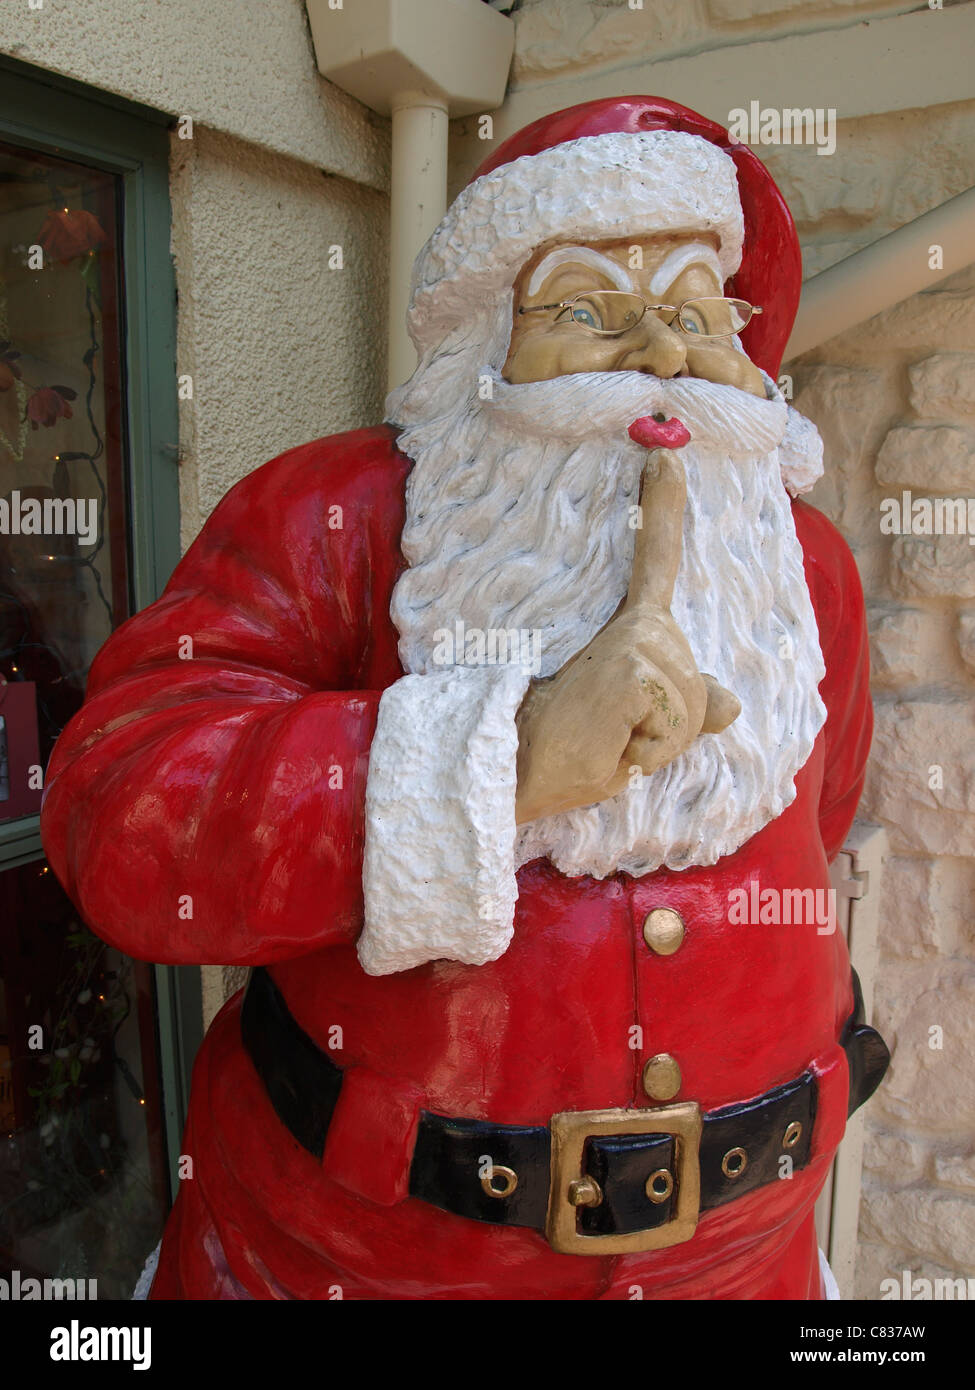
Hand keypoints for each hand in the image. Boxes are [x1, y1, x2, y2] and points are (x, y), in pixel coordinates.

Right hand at [515, 451, 739, 823]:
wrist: (518, 769)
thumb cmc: (567, 751)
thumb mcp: (635, 730)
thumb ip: (682, 708)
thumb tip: (732, 703)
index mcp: (627, 628)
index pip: (654, 564)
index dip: (663, 510)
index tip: (665, 457)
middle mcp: (638, 625)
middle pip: (697, 685)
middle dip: (671, 728)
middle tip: (614, 736)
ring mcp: (643, 640)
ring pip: (693, 707)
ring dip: (660, 742)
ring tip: (610, 740)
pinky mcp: (639, 664)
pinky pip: (679, 722)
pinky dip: (653, 748)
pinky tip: (615, 743)